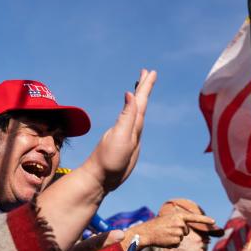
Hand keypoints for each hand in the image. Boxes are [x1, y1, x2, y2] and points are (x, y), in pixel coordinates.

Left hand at [81, 69, 156, 193]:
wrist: (99, 179)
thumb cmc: (109, 160)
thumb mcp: (120, 137)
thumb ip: (127, 117)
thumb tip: (130, 94)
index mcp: (128, 123)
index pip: (139, 100)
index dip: (145, 87)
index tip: (150, 72)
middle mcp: (128, 127)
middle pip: (138, 103)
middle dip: (144, 87)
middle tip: (148, 72)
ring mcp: (128, 135)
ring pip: (137, 113)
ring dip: (141, 99)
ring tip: (143, 88)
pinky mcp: (128, 145)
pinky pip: (135, 125)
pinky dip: (137, 116)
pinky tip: (135, 115)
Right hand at [124, 211, 214, 249]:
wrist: (146, 232)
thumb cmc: (157, 226)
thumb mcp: (169, 219)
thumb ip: (179, 222)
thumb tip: (186, 229)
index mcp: (179, 216)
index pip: (194, 217)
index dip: (205, 220)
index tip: (214, 221)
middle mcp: (180, 223)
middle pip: (186, 231)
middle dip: (179, 232)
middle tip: (168, 230)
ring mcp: (178, 232)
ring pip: (182, 238)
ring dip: (175, 238)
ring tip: (165, 235)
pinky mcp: (176, 241)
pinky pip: (177, 244)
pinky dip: (171, 243)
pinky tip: (164, 240)